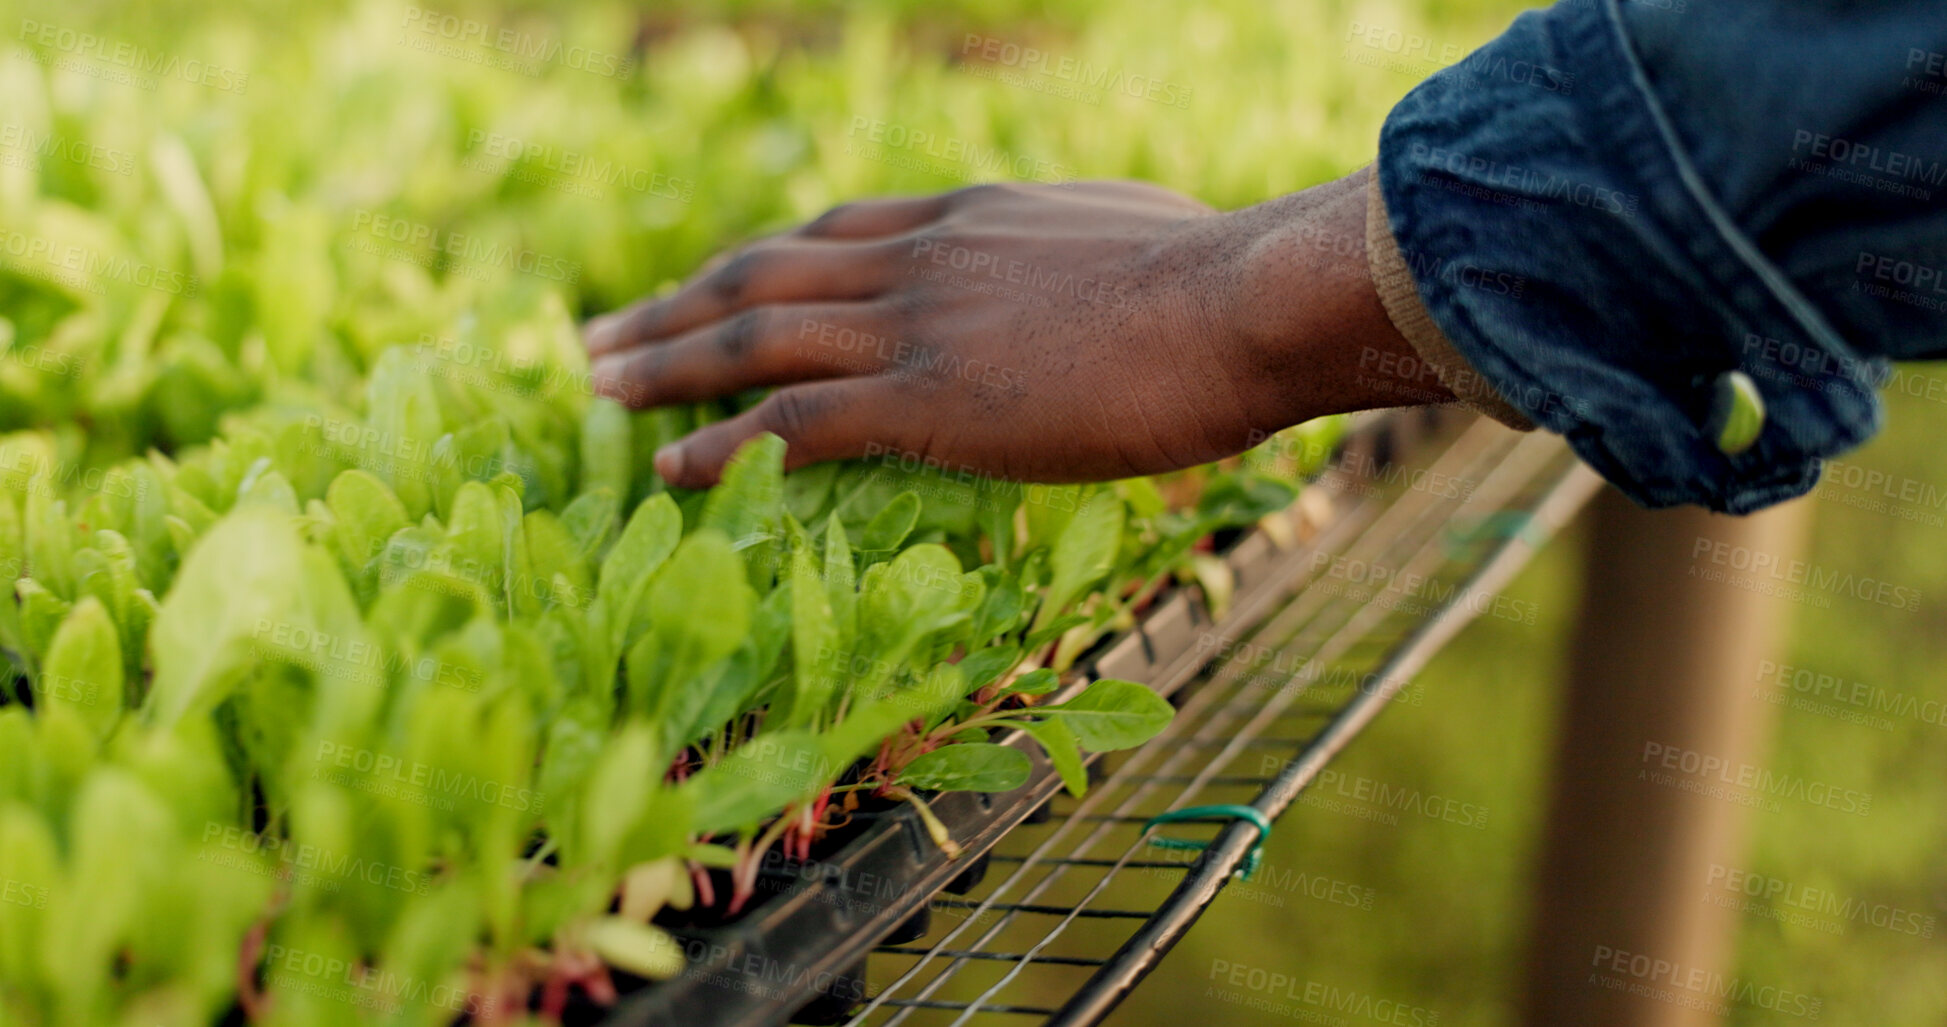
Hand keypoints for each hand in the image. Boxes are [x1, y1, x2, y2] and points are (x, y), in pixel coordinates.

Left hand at [584, 165, 1441, 487]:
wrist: (1240, 301)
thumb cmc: (1217, 274)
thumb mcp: (1126, 232)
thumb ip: (1071, 250)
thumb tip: (1086, 272)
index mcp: (963, 216)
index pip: (830, 231)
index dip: (757, 263)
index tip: (709, 285)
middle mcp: (917, 254)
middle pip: (762, 272)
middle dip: (673, 306)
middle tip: (604, 334)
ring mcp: (915, 323)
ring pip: (754, 336)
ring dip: (665, 363)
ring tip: (598, 387)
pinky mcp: (929, 397)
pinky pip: (792, 420)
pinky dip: (719, 442)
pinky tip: (667, 466)